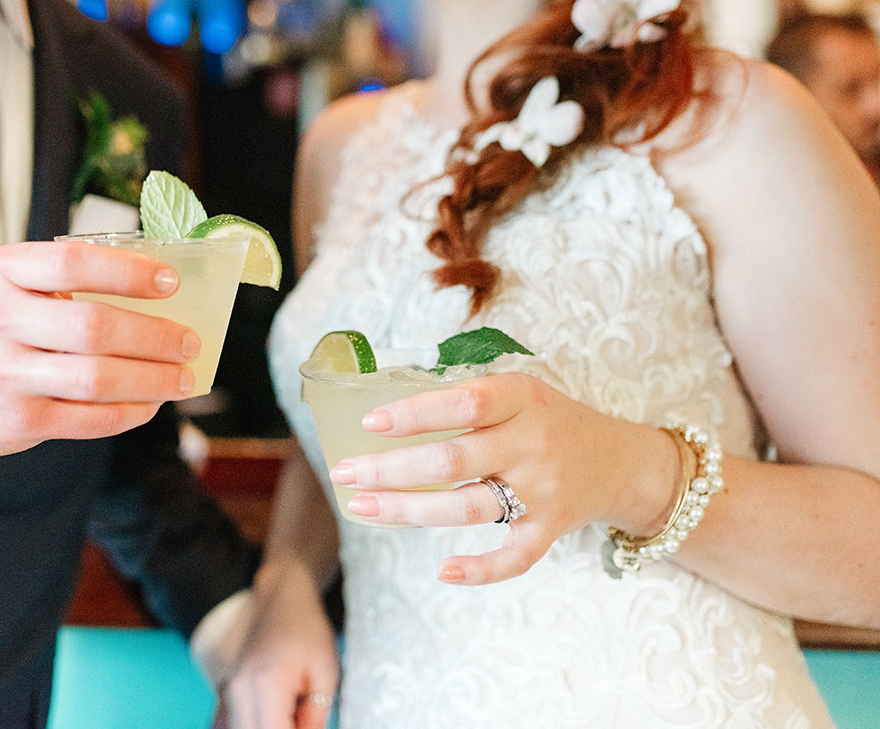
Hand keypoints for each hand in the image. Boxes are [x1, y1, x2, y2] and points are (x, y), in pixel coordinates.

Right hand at [0, 240, 199, 470]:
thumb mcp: (10, 290)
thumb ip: (67, 284)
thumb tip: (159, 292)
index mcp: (3, 273)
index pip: (73, 263)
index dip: (129, 271)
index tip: (171, 283)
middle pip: (94, 326)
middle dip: (155, 336)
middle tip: (190, 341)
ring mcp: (6, 374)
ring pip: (97, 377)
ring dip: (153, 379)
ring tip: (183, 377)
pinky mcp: (18, 420)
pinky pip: (90, 418)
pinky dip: (130, 411)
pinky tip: (150, 403)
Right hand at [218, 562, 338, 728]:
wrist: (281, 596)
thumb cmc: (308, 630)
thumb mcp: (326, 674)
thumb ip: (316, 718)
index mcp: (266, 683)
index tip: (309, 725)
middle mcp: (238, 688)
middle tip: (302, 718)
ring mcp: (226, 689)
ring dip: (267, 726)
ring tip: (292, 711)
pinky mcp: (224, 690)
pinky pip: (230, 723)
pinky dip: (253, 723)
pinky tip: (275, 711)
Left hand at [328, 372, 677, 584]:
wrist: (619, 461)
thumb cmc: (548, 420)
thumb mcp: (518, 392)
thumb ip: (466, 398)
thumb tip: (385, 405)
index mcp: (521, 399)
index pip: (465, 402)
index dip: (416, 413)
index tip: (371, 422)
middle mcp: (532, 443)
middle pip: (453, 460)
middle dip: (390, 469)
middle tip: (343, 472)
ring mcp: (542, 490)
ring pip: (467, 508)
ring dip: (408, 511)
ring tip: (361, 507)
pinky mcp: (549, 529)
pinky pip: (515, 557)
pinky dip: (481, 569)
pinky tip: (443, 570)